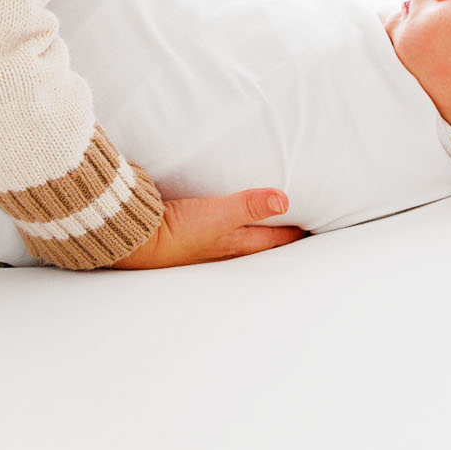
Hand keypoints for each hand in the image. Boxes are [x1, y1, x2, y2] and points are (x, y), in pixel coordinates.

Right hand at [109, 188, 305, 268]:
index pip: (276, 240)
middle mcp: (226, 249)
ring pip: (242, 240)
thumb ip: (249, 205)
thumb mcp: (218, 214)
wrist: (136, 238)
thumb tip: (284, 199)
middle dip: (281, 236)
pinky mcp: (190, 236)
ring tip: (270, 224)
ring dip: (257, 232)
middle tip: (299, 227)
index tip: (314, 227)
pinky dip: (232, 227)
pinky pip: (220, 232)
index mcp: (237, 245)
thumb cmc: (178, 231)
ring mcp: (207, 246)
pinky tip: (227, 221)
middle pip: (262, 243)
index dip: (296, 234)